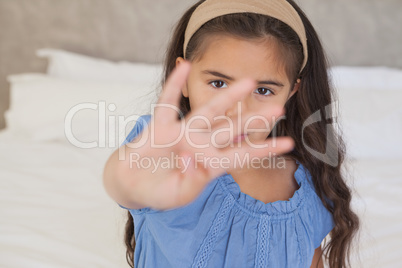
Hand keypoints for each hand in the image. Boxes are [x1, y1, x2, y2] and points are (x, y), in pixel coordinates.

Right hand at [120, 61, 293, 210]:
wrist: (134, 185)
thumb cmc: (160, 192)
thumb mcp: (178, 194)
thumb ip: (190, 181)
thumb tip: (193, 159)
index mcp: (209, 163)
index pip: (241, 155)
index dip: (264, 149)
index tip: (289, 143)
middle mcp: (200, 143)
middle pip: (232, 128)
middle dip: (254, 119)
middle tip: (279, 107)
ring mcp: (182, 132)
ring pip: (208, 111)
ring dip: (227, 97)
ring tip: (248, 82)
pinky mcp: (161, 125)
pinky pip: (168, 101)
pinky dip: (174, 84)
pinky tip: (185, 66)